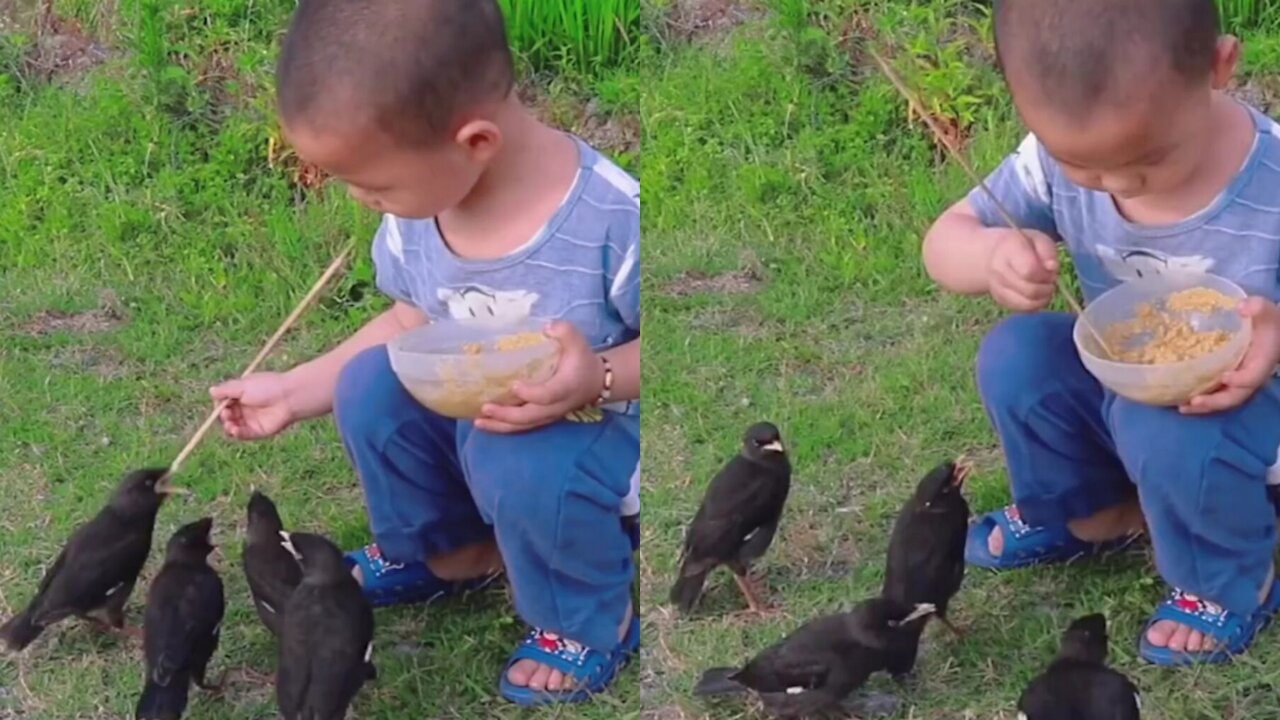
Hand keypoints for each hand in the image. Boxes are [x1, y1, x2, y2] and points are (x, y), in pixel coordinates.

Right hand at [209, 372, 297, 440]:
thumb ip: (226, 389)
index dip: (220, 406)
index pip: (224, 403)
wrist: (289, 397)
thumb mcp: (242, 385)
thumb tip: (211, 391)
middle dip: (223, 417)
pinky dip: (237, 434)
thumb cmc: (267, 387)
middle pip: (227, 417)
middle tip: (227, 414)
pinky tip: (235, 430)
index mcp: (242, 395)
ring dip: (228, 427)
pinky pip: (244, 435)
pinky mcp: (259, 431)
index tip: (219, 405)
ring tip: (230, 424)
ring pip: (233, 427)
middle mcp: (247, 408)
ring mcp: (253, 420)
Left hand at [475, 321, 604, 433]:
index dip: (532, 393)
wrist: (595, 382)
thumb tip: (547, 328)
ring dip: (500, 425)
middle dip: (506, 415)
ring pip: (524, 425)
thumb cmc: (582, 360)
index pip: (548, 395)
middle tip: (485, 408)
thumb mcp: (578, 342)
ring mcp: (549, 415)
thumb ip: (565, 332)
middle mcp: (556, 405)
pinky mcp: (542, 418)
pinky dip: (504, 427)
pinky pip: (523, 426)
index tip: (514, 385)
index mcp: (566, 387)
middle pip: (531, 416)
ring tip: (478, 422)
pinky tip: (486, 423)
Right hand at [986, 228, 1059, 311]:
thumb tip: (1052, 268)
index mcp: (1009, 250)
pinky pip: (1023, 309)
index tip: (1050, 269)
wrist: (991, 255)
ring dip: (1043, 298)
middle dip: (1047, 287)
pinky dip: (1036, 305)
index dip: (1046, 274)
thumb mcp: (1036, 238)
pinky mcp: (1000, 301)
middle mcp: (999, 271)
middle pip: (1030, 290)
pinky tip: (1038, 295)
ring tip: (1045, 287)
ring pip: (1027, 303)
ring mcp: (997, 288)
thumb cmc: (1020, 245)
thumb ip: (1047, 251)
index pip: (1029, 271)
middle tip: (1050, 280)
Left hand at [1181, 297, 1279, 414]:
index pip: (1253, 375)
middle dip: (1216, 401)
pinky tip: (1182, 402)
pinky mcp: (1230, 382)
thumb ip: (1257, 307)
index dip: (1241, 379)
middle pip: (1236, 396)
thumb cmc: (1267, 322)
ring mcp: (1240, 381)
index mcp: (1263, 361)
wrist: (1273, 333)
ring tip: (1183, 408)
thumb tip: (1242, 307)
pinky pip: (1217, 395)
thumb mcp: (1264, 310)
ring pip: (1225, 400)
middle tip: (1194, 401)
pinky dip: (1202, 401)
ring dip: (1205, 406)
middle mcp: (1252, 376)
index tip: (1225, 377)